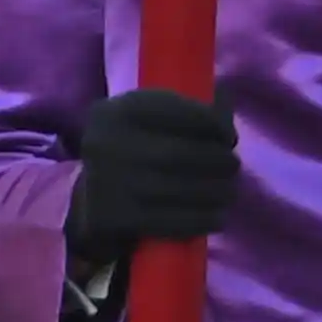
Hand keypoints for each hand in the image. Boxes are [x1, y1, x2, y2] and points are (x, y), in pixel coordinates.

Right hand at [68, 84, 240, 264]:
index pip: (170, 109)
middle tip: (233, 168)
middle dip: (218, 160)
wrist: (89, 206)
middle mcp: (104, 144)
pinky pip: (171, 221)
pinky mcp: (113, 220)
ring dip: (216, 191)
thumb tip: (222, 99)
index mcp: (112, 113)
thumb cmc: (131, 155)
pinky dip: (202, 219)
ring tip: (228, 191)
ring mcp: (106, 185)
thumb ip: (186, 108)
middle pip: (179, 153)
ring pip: (180, 189)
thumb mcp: (146, 123)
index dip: (210, 121)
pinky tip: (215, 216)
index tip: (228, 136)